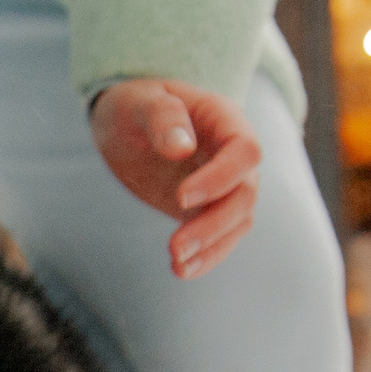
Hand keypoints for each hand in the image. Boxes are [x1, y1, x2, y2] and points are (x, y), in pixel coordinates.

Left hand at [89, 78, 262, 280]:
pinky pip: (220, 237)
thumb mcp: (139, 100)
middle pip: (245, 194)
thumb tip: (183, 148)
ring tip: (177, 265)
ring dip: (211, 247)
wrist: (125, 124)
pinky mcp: (208, 210)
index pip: (244, 151)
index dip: (221, 178)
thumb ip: (162, 117)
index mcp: (223, 119)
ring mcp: (224, 184)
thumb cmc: (133, 104)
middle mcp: (232, 154)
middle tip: (175, 247)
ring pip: (237, 221)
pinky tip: (180, 270)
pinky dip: (205, 257)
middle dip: (215, 223)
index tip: (181, 198)